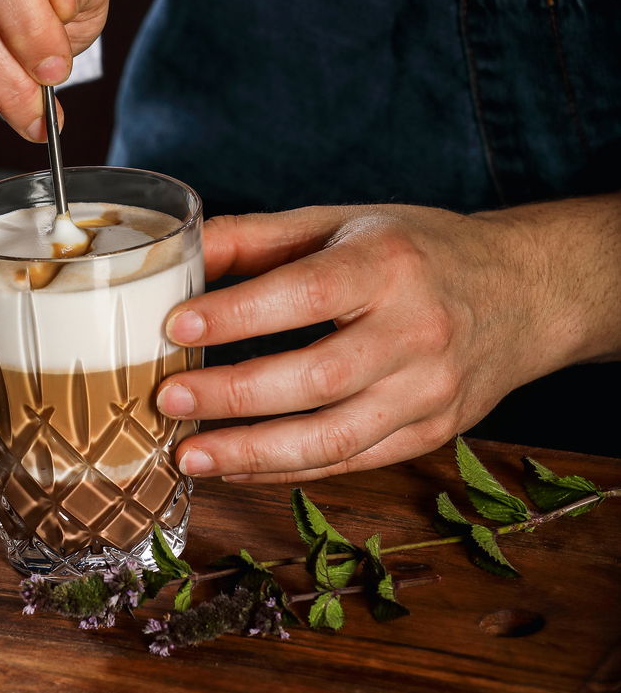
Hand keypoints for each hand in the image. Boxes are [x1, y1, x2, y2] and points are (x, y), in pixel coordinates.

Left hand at [156, 201, 604, 482]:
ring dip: (253, 453)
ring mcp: (430, 391)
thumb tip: (178, 251)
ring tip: (188, 455)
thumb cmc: (417, 250)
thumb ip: (258, 237)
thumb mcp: (343, 223)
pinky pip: (351, 461)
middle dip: (233, 396)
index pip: (306, 294)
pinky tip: (237, 466)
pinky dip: (288, 469)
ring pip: (334, 437)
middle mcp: (417, 330)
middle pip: (316, 377)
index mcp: (389, 264)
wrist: (524, 292)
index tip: (176, 326)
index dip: (239, 315)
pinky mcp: (433, 433)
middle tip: (168, 398)